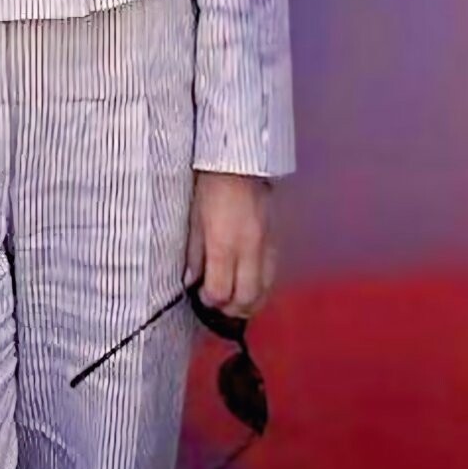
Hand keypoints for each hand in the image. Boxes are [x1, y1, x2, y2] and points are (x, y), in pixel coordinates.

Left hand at [182, 170, 276, 319]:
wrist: (241, 159)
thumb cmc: (210, 185)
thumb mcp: (193, 218)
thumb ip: (194, 253)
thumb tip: (191, 280)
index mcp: (224, 244)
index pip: (221, 291)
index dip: (210, 300)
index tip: (202, 296)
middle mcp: (249, 250)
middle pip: (247, 298)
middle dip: (232, 309)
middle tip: (218, 305)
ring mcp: (267, 246)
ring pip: (265, 291)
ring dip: (250, 303)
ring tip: (235, 301)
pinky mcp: (277, 240)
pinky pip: (273, 274)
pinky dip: (262, 287)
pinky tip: (250, 284)